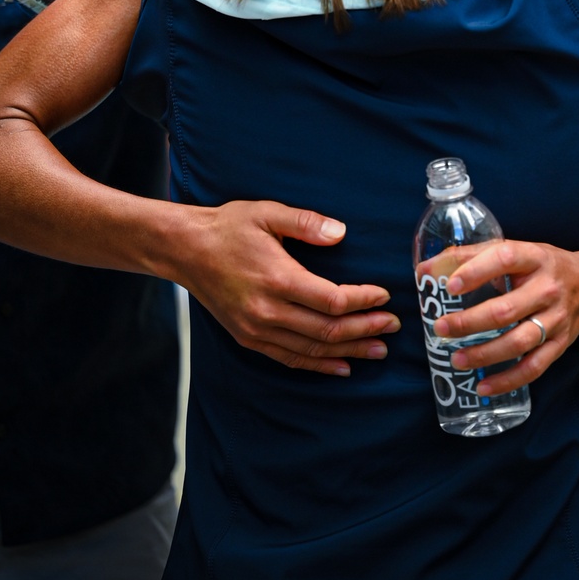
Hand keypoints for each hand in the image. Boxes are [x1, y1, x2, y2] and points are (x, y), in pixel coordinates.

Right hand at [173, 199, 399, 375]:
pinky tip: (342, 367)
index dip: (363, 301)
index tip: (384, 295)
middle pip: (328, 330)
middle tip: (392, 326)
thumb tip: (341, 233)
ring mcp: (257, 329)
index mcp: (278, 279)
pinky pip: (290, 358)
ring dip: (349, 352)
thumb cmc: (229, 227)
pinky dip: (318, 365)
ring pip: (313, 349)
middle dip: (366, 329)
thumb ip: (306, 223)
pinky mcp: (249, 338)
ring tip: (379, 350)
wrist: (185, 250)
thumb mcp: (267, 213)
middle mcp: (268, 311)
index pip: (332, 300)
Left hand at [425, 240, 578, 395]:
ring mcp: (556, 319)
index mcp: (534, 257)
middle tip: (440, 328)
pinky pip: (534, 367)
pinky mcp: (560, 344)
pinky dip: (508, 381)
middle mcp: (548, 288)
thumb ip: (474, 255)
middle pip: (506, 309)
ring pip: (518, 342)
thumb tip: (427, 269)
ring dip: (484, 354)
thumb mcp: (518, 250)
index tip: (449, 285)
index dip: (476, 272)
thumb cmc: (543, 266)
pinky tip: (483, 387)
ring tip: (455, 359)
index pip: (504, 259)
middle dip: (469, 322)